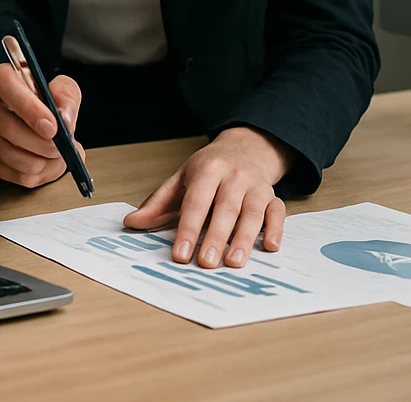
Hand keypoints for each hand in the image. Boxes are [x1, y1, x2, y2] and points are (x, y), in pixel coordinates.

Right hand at [0, 62, 82, 187]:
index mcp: (2, 79)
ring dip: (38, 161)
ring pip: (7, 153)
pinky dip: (31, 174)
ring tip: (55, 156)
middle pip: (6, 127)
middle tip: (60, 148)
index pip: (6, 86)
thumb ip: (67, 99)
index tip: (52, 127)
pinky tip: (44, 165)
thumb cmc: (49, 102)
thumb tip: (63, 120)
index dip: (29, 108)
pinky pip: (7, 172)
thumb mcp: (64, 90)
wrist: (43, 123)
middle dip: (40, 143)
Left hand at [123, 127, 291, 268]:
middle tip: (206, 263)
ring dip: (244, 239)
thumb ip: (158, 202)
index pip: (195, 203)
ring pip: (251, 214)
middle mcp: (233, 177)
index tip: (180, 255)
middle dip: (215, 238)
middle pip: (224, 210)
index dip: (187, 229)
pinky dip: (276, 229)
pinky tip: (270, 247)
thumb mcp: (181, 178)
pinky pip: (278, 213)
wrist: (246, 147)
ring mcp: (256, 187)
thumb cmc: (210, 168)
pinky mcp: (273, 197)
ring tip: (234, 262)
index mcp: (207, 171)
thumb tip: (132, 223)